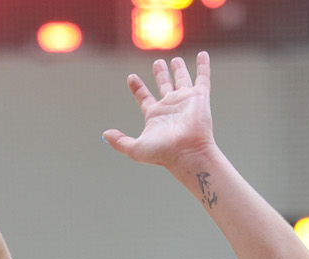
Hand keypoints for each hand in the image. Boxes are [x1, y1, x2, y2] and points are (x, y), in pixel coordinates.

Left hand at [103, 53, 218, 170]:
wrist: (187, 153)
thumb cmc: (163, 153)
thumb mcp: (135, 148)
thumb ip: (120, 141)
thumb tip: (105, 134)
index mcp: (155, 116)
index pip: (144, 98)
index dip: (137, 88)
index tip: (131, 77)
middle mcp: (170, 107)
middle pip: (164, 86)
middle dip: (160, 74)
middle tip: (157, 63)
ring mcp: (185, 101)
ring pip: (182, 80)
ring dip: (179, 70)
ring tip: (175, 59)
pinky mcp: (199, 97)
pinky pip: (202, 77)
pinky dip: (203, 66)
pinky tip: (202, 54)